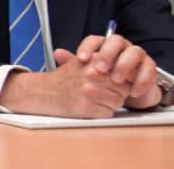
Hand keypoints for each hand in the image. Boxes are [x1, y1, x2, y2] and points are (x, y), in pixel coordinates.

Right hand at [0, 41, 127, 117]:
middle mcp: (93, 74)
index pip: (124, 73)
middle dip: (116, 93)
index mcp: (94, 61)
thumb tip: (130, 66)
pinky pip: (108, 113)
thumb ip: (104, 62)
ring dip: (109, 104)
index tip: (111, 82)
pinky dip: (101, 113)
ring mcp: (90, 91)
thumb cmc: (65, 78)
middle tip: (100, 92)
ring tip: (93, 99)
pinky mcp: (87, 107)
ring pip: (118, 102)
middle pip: (124, 89)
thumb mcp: (82, 62)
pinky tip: (89, 106)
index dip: (119, 80)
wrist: (43, 91)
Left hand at [61, 33, 160, 109]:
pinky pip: (149, 70)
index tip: (81, 58)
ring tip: (116, 80)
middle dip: (107, 54)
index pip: (95, 40)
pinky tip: (132, 91)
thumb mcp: (89, 73)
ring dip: (125, 65)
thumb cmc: (106, 80)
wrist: (129, 91)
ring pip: (134, 52)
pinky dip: (141, 80)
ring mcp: (137, 56)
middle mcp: (121, 47)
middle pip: (116, 41)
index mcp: (104, 45)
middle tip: (99, 69)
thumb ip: (74, 64)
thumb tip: (58, 53)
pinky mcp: (150, 68)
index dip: (88, 47)